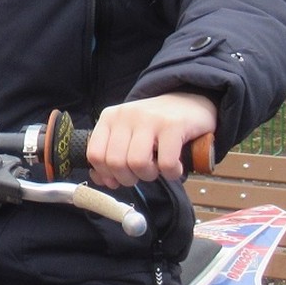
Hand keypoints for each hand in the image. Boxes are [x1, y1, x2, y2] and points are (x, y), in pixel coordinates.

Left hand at [86, 92, 217, 188]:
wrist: (190, 102)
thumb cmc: (156, 125)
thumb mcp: (128, 136)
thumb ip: (112, 158)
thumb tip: (105, 182)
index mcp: (109, 117)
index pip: (94, 154)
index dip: (106, 174)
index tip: (119, 178)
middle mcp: (126, 115)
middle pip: (115, 162)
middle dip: (129, 178)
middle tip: (142, 173)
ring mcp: (149, 118)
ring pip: (137, 163)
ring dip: (148, 176)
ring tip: (158, 169)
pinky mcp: (173, 125)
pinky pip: (166, 163)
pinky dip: (171, 173)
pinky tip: (175, 167)